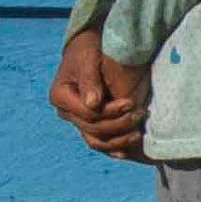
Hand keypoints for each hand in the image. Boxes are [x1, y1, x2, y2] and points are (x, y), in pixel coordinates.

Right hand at [49, 29, 149, 158]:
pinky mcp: (88, 123)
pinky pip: (99, 141)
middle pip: (93, 128)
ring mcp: (76, 120)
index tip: (131, 102)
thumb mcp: (88, 59)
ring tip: (138, 134)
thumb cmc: (88, 50)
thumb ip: (90, 80)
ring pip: (95, 140)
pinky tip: (128, 151)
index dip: (110, 112)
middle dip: (118, 124)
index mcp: (61, 96)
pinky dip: (113, 148)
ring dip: (117, 141)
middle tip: (140, 114)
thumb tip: (93, 104)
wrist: (89, 50)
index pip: (87, 114)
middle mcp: (66, 112)